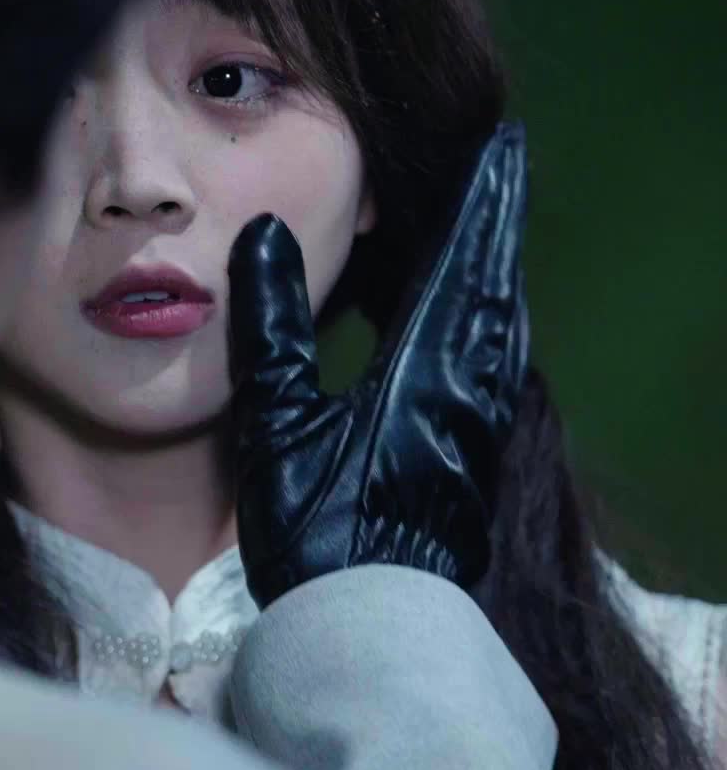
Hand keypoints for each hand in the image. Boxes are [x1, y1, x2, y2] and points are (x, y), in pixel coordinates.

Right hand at [228, 122, 528, 607]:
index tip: (501, 143)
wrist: (370, 627)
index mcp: (428, 370)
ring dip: (498, 267)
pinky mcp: (475, 458)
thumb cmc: (318, 530)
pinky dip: (491, 319)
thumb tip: (265, 233)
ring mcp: (480, 427)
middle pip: (496, 282)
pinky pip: (496, 363)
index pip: (464, 258)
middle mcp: (471, 390)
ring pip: (503, 325)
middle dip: (497, 219)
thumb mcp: (278, 421)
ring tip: (489, 229)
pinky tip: (477, 327)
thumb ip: (272, 325)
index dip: (481, 195)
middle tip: (501, 165)